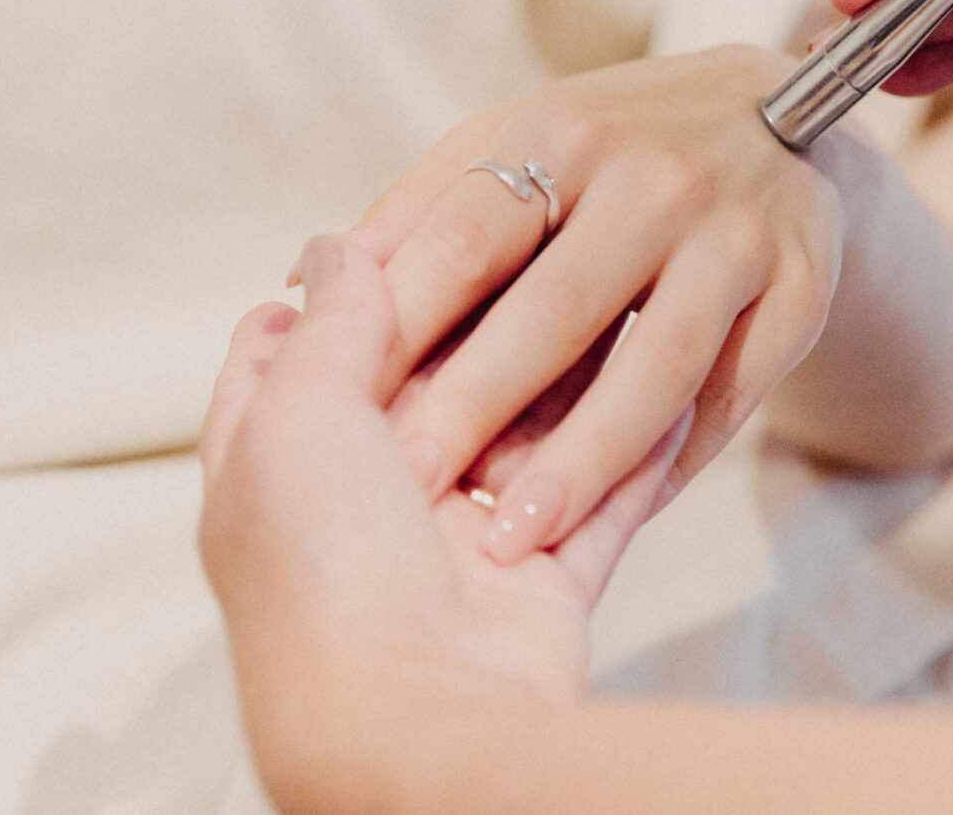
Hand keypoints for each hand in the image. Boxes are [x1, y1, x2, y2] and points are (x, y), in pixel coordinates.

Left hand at [198, 236, 688, 800]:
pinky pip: (602, 503)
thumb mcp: (297, 415)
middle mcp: (369, 503)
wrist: (408, 717)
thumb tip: (337, 244)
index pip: (300, 358)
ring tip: (621, 299)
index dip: (342, 295)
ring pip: (526, 437)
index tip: (396, 234)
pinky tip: (670, 392)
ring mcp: (458, 546)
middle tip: (539, 250)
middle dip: (482, 325)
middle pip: (433, 386)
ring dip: (569, 382)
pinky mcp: (542, 583)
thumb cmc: (322, 570)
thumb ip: (331, 325)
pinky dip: (634, 452)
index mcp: (282, 466)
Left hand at [343, 44, 842, 565]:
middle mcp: (655, 175)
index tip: (352, 406)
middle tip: (415, 485)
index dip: (406, 323)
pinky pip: (734, 395)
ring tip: (513, 532)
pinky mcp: (803, 292)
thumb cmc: (611, 150)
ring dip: (582, 460)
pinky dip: (675, 461)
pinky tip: (618, 512)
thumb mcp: (513, 142)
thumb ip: (418, 214)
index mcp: (558, 132)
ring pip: (655, 368)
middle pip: (556, 307)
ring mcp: (738, 233)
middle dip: (479, 404)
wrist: (788, 113)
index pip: (466, 235)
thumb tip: (307, 278)